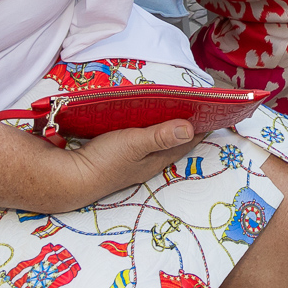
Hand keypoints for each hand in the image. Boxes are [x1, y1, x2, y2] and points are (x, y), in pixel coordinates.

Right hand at [56, 117, 198, 209]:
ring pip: (158, 142)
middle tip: (201, 108)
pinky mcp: (118, 157)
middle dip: (188, 127)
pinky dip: (149, 130)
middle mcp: (148, 162)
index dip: (201, 128)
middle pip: (175, 142)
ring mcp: (133, 161)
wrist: (70, 178)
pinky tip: (145, 122)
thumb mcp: (134, 144)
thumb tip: (192, 127)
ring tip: (178, 110)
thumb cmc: (103, 161)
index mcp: (156, 159)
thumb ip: (161, 136)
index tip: (216, 112)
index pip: (186, 141)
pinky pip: (142, 141)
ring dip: (169, 128)